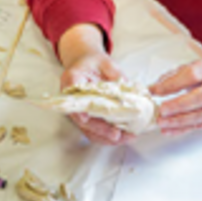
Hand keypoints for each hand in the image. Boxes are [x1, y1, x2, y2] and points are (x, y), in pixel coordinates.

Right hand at [57, 24, 136, 146]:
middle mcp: (71, 97)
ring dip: (105, 137)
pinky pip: (93, 131)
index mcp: (72, 77)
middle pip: (80, 118)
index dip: (77, 107)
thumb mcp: (106, 62)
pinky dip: (106, 137)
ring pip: (87, 129)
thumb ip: (116, 74)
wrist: (85, 64)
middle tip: (116, 134)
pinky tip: (123, 138)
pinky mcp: (85, 117)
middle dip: (99, 129)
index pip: (71, 92)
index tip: (85, 118)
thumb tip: (131, 90)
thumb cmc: (94, 62)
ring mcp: (77, 109)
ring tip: (125, 138)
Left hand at [148, 54, 201, 136]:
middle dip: (179, 105)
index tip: (156, 90)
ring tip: (163, 122)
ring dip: (181, 121)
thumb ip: (179, 73)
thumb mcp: (201, 65)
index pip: (194, 74)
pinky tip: (172, 129)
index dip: (174, 83)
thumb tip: (157, 85)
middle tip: (162, 110)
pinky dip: (186, 128)